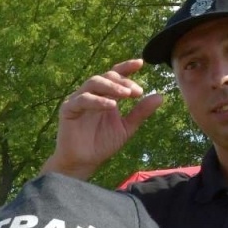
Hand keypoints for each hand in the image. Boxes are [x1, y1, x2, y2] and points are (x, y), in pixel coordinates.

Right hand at [43, 60, 165, 179]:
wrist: (84, 163)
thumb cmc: (102, 144)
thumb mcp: (126, 127)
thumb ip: (140, 112)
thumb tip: (160, 97)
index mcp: (104, 95)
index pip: (115, 75)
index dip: (126, 67)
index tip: (140, 64)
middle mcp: (91, 94)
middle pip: (106, 76)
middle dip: (122, 82)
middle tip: (137, 92)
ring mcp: (78, 100)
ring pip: (93, 83)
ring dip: (111, 87)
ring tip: (126, 95)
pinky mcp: (68, 109)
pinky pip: (83, 100)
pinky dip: (98, 101)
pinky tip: (111, 106)